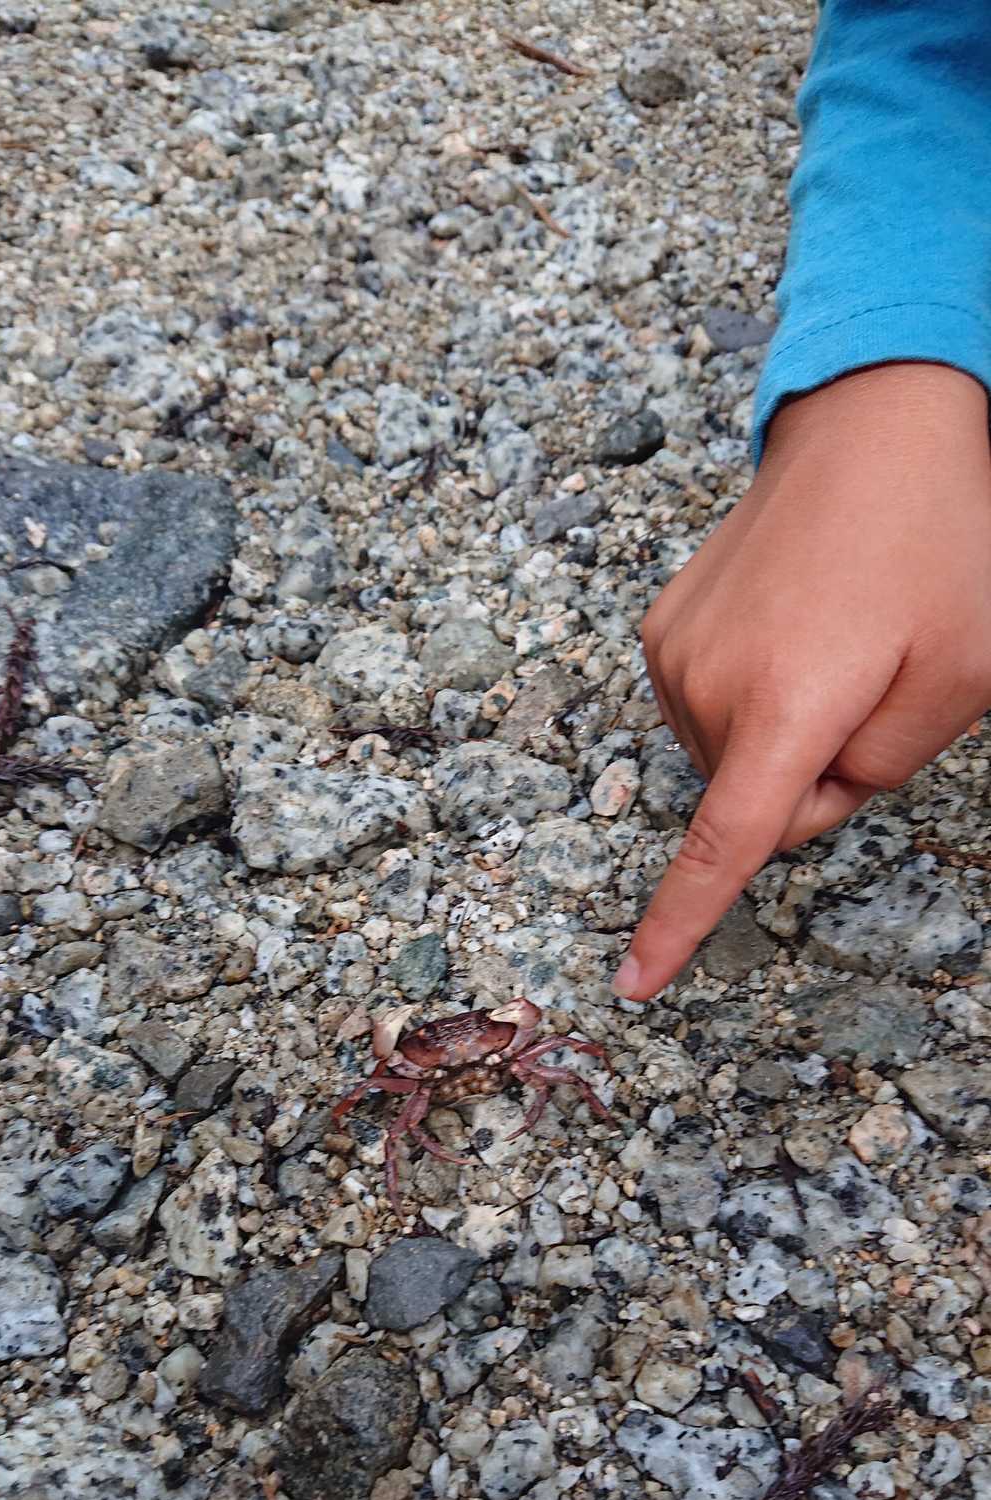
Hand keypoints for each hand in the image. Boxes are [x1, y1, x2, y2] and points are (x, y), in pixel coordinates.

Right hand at [614, 363, 990, 999]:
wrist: (872, 424)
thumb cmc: (937, 542)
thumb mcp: (962, 676)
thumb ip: (881, 772)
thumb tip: (798, 801)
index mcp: (788, 701)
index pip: (727, 842)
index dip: (680, 922)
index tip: (634, 983)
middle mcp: (709, 682)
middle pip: (758, 803)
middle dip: (816, 776)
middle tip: (872, 686)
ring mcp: (675, 652)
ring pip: (733, 759)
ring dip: (785, 732)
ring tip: (833, 642)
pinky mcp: (663, 628)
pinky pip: (709, 710)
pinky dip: (753, 696)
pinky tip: (790, 628)